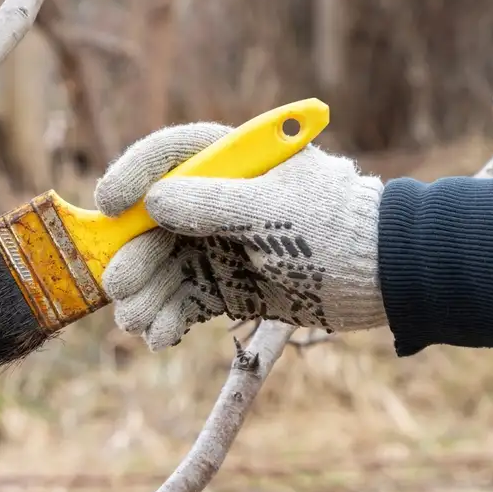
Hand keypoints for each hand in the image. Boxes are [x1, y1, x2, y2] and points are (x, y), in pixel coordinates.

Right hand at [94, 122, 387, 350]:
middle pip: (156, 223)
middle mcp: (218, 201)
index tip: (107, 205)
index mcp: (233, 162)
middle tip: (119, 288)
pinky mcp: (229, 286)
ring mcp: (222, 245)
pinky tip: (160, 335)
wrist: (385, 277)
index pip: (170, 156)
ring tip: (136, 324)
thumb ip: (212, 204)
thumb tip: (153, 202)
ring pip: (166, 267)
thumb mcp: (273, 210)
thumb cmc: (335, 228)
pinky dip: (169, 318)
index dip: (132, 175)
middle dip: (135, 256)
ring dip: (146, 294)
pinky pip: (187, 300)